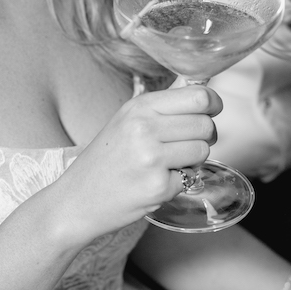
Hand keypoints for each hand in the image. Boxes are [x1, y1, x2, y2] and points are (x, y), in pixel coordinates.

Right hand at [56, 86, 221, 242]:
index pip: (199, 96)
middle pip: (205, 125)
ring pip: (203, 151)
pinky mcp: (158, 187)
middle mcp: (145, 128)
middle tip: (187, 144)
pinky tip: (155, 182)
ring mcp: (152, 158)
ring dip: (193, 160)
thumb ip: (163, 105)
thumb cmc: (105, 159)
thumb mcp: (127, 120)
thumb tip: (203, 89)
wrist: (77, 200)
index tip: (211, 111)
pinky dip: (178, 182)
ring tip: (167, 164)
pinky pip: (190, 178)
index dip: (213, 103)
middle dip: (205, 136)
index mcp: (139, 107)